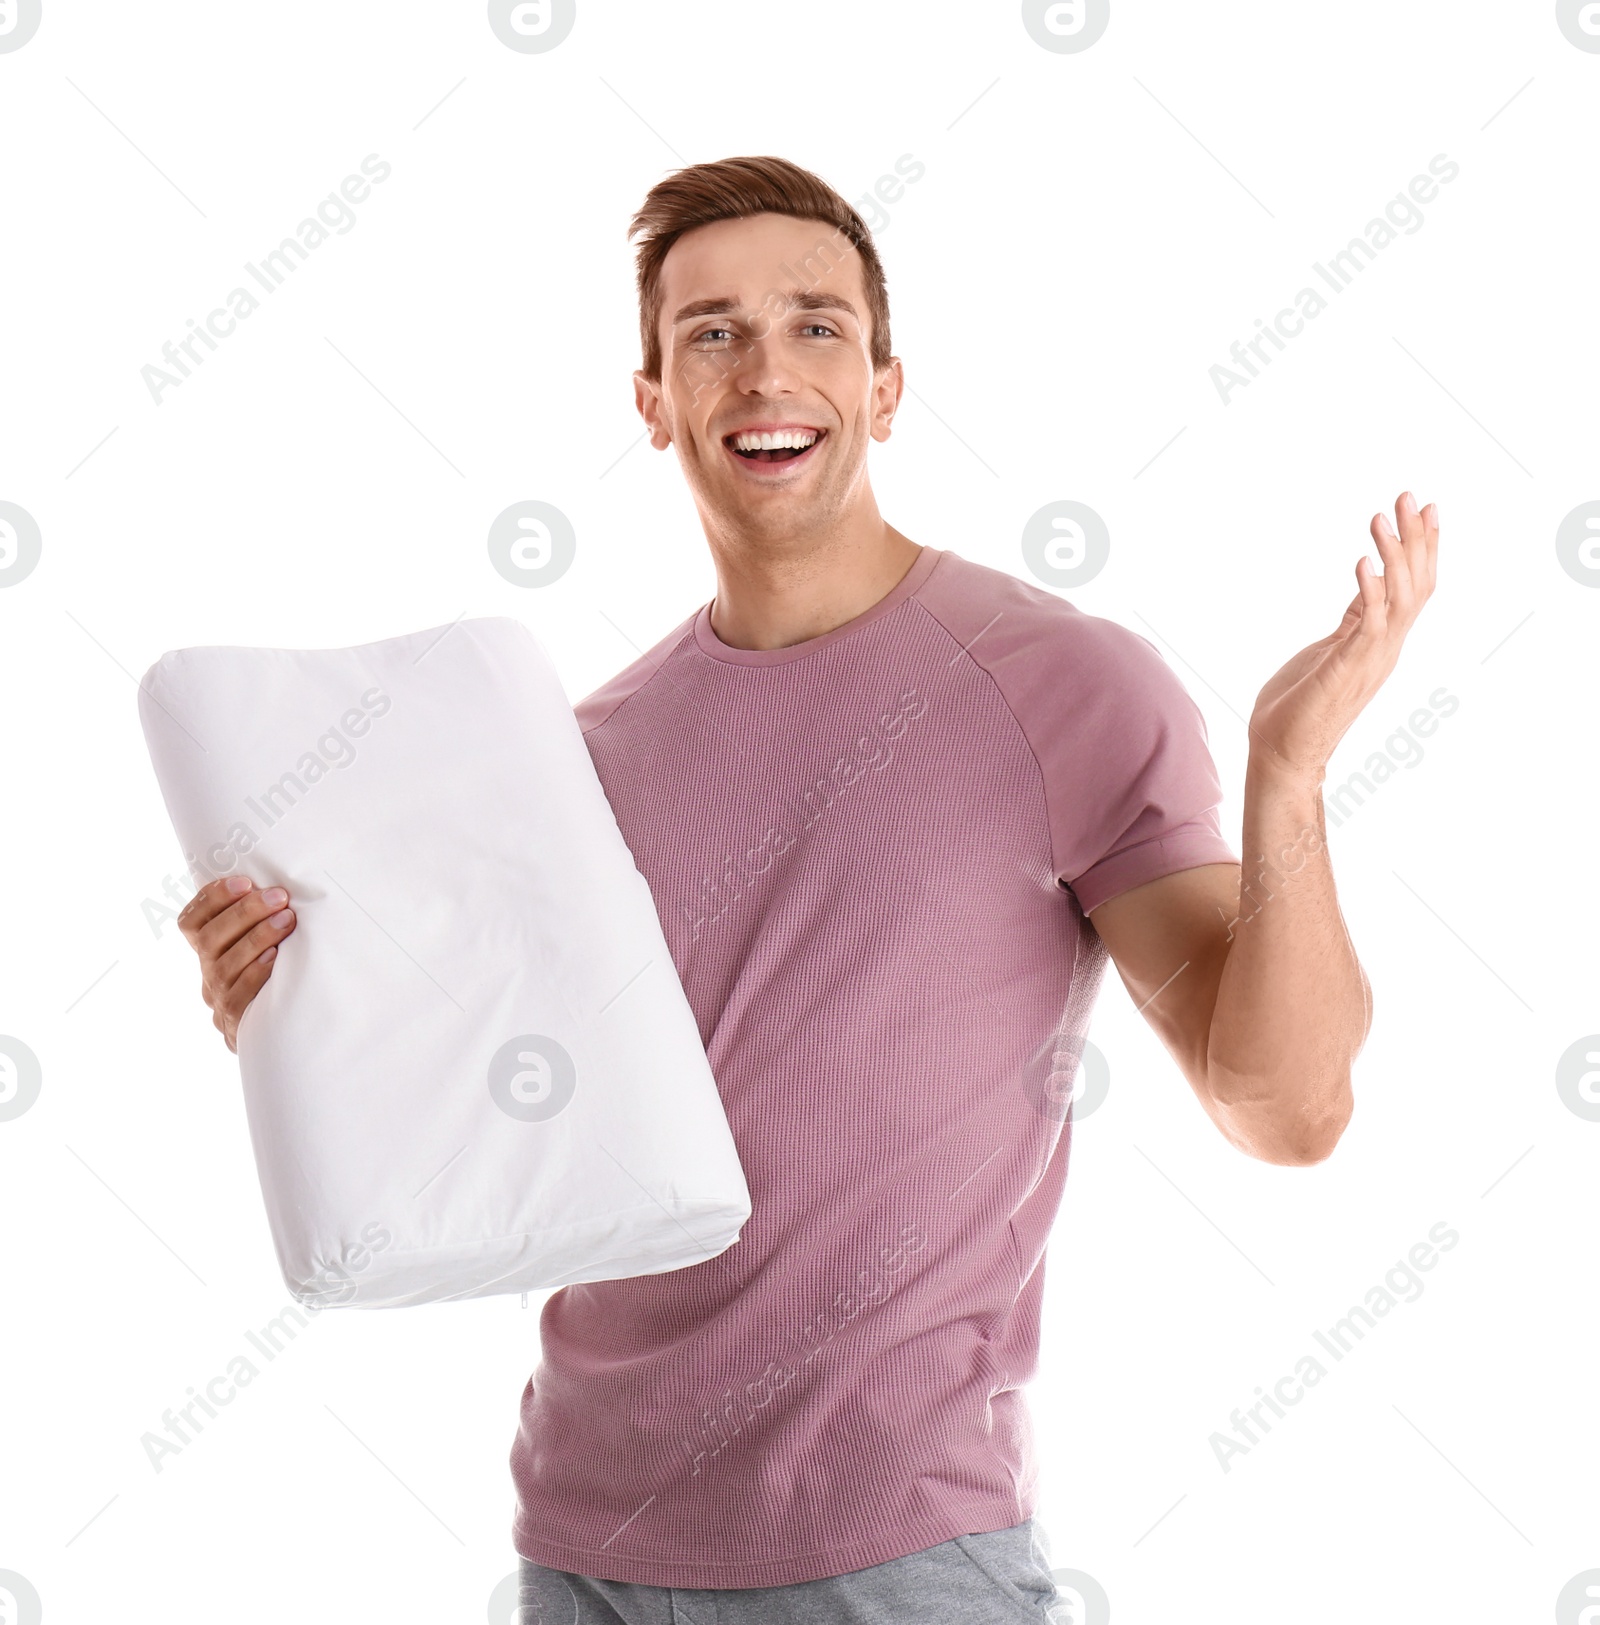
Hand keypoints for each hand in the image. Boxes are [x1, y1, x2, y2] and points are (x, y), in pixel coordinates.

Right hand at [177, 876, 296, 1052]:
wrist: (290, 1031)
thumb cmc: (286, 971)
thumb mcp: (270, 941)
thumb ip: (266, 916)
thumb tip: (283, 884)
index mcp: (210, 949)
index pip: (192, 921)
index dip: (212, 899)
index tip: (244, 881)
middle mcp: (208, 972)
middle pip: (209, 940)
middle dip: (244, 913)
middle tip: (278, 897)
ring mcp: (219, 1001)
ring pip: (223, 968)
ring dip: (255, 939)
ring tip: (286, 920)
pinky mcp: (236, 1026)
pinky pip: (237, 1000)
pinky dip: (254, 975)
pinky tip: (274, 959)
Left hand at [1248, 490, 1438, 777]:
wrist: (1282, 755)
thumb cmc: (1297, 706)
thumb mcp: (1330, 649)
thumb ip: (1353, 620)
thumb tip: (1364, 584)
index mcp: (1380, 641)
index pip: (1413, 585)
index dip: (1421, 546)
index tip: (1423, 507)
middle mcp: (1384, 648)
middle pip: (1415, 584)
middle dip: (1415, 539)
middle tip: (1408, 496)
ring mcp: (1370, 659)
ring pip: (1400, 598)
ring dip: (1393, 556)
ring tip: (1381, 518)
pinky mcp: (1348, 669)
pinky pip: (1367, 625)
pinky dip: (1368, 592)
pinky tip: (1362, 562)